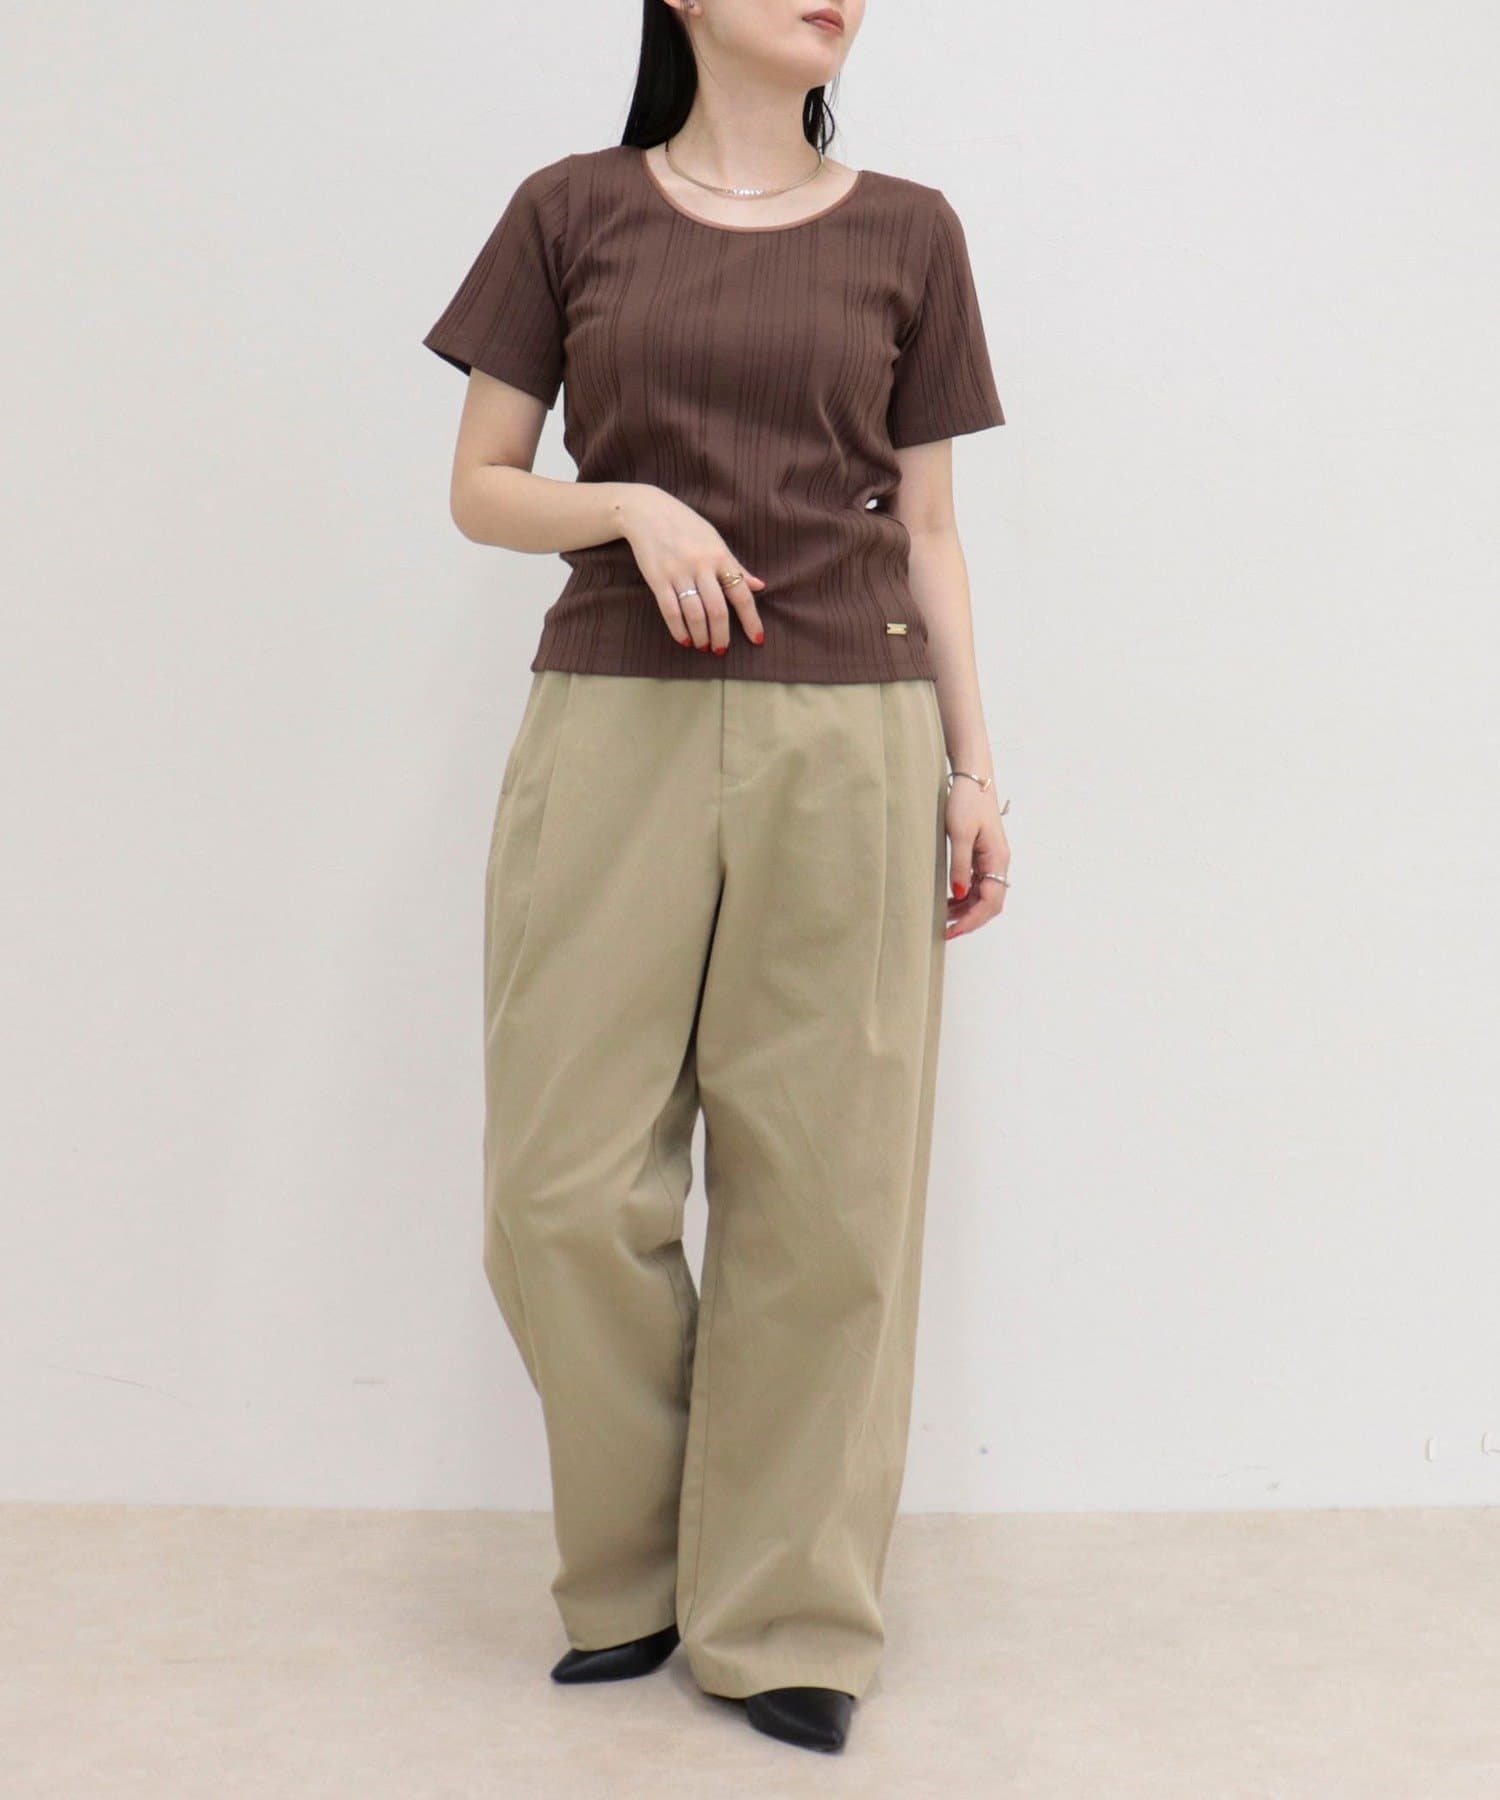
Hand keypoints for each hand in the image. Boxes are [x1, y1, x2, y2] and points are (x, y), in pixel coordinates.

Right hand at [618, 485, 766, 653]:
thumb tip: (759, 586)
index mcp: (720, 556)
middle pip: (717, 610)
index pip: (741, 594)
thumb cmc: (686, 526)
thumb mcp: (715, 540)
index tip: (757, 640)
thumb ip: (735, 566)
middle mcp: (702, 565)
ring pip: (694, 614)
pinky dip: (679, 630)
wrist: (647, 511)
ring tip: (704, 647)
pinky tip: (684, 640)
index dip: (752, 620)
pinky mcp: (658, 579)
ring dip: (701, 636)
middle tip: (722, 650)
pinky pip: (671, 611)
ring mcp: (679, 572)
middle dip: (721, 635)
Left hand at [944, 779, 1009, 939]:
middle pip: (990, 903)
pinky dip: (965, 896)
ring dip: (966, 910)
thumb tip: (960, 895)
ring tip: (942, 918)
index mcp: (997, 859)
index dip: (972, 920)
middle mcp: (998, 863)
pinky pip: (978, 884)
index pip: (990, 901)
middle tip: (946, 931)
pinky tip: (948, 900)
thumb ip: (959, 865)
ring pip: (983, 895)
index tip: (952, 931)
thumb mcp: (960, 833)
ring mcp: (991, 860)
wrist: (973, 778)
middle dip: (970, 920)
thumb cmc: (967, 801)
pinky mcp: (982, 855)